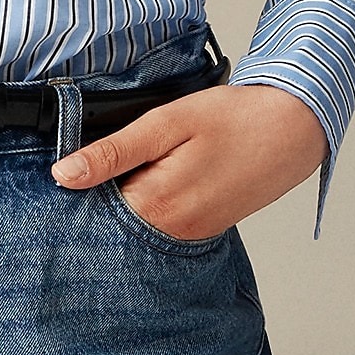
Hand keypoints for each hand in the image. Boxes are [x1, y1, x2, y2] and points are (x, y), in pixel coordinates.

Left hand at [48, 82, 327, 241]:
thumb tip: (64, 175)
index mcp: (157, 206)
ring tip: (129, 169)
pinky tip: (154, 179)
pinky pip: (162, 224)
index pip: (91, 214)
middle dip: (96, 201)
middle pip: (112, 225)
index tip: (61, 178)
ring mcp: (191, 234)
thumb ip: (114, 151)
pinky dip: (150, 205)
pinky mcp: (204, 228)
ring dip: (124, 201)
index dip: (74, 193)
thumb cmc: (233, 119)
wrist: (293, 129)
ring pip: (137, 225)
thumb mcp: (166, 122)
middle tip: (96, 171)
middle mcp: (172, 232)